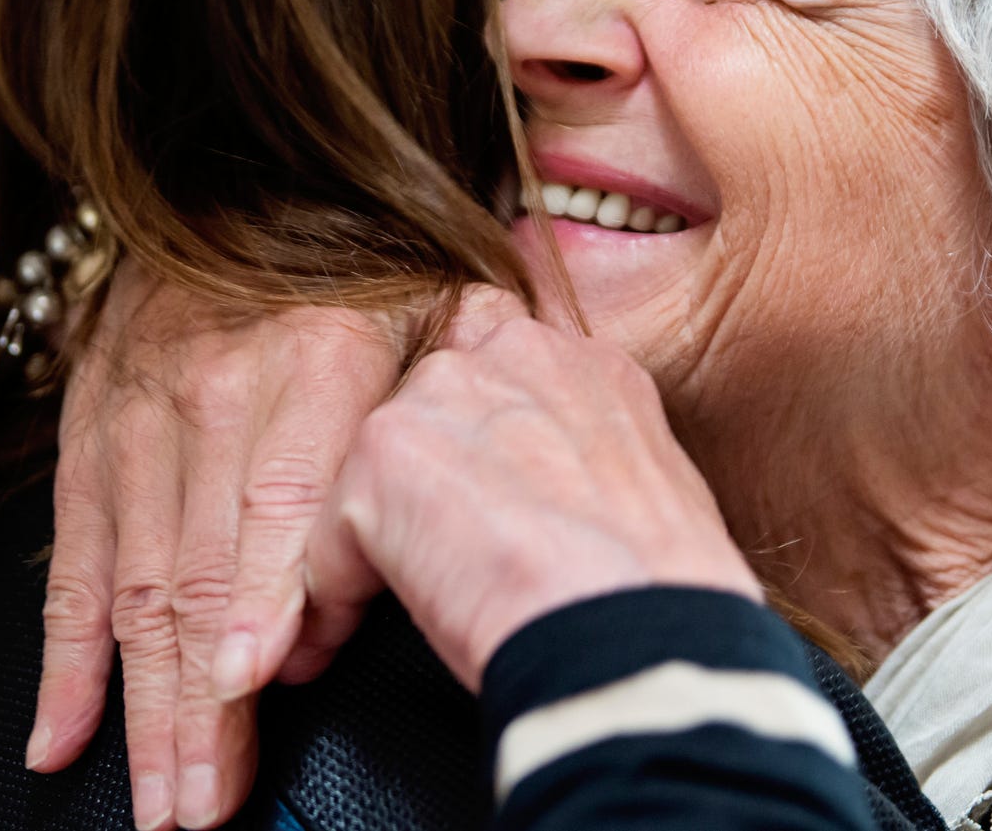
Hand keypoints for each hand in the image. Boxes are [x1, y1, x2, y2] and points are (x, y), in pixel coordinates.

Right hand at [28, 268, 400, 830]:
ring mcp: (139, 414)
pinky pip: (72, 560)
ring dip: (141, 703)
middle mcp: (216, 386)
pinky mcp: (89, 433)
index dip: (260, 594)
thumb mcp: (442, 295)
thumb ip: (450, 396)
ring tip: (156, 797)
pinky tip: (61, 738)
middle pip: (200, 566)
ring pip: (134, 583)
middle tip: (203, 800)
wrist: (234, 172)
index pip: (279, 494)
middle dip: (197, 698)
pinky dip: (62, 658)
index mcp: (317, 352)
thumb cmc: (366, 252)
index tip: (250, 681)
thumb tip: (446, 516)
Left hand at [305, 288, 760, 690]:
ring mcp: (444, 394)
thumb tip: (551, 499)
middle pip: (426, 413)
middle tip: (448, 566)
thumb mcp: (647, 492)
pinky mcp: (385, 453)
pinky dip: (339, 592)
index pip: (500, 378)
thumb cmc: (660, 602)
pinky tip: (366, 632)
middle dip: (424, 488)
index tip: (486, 515)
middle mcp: (513, 351)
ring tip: (414, 604)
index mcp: (586, 364)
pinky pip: (330, 533)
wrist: (638, 639)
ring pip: (375, 471)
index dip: (480, 452)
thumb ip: (584, 460)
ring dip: (381, 538)